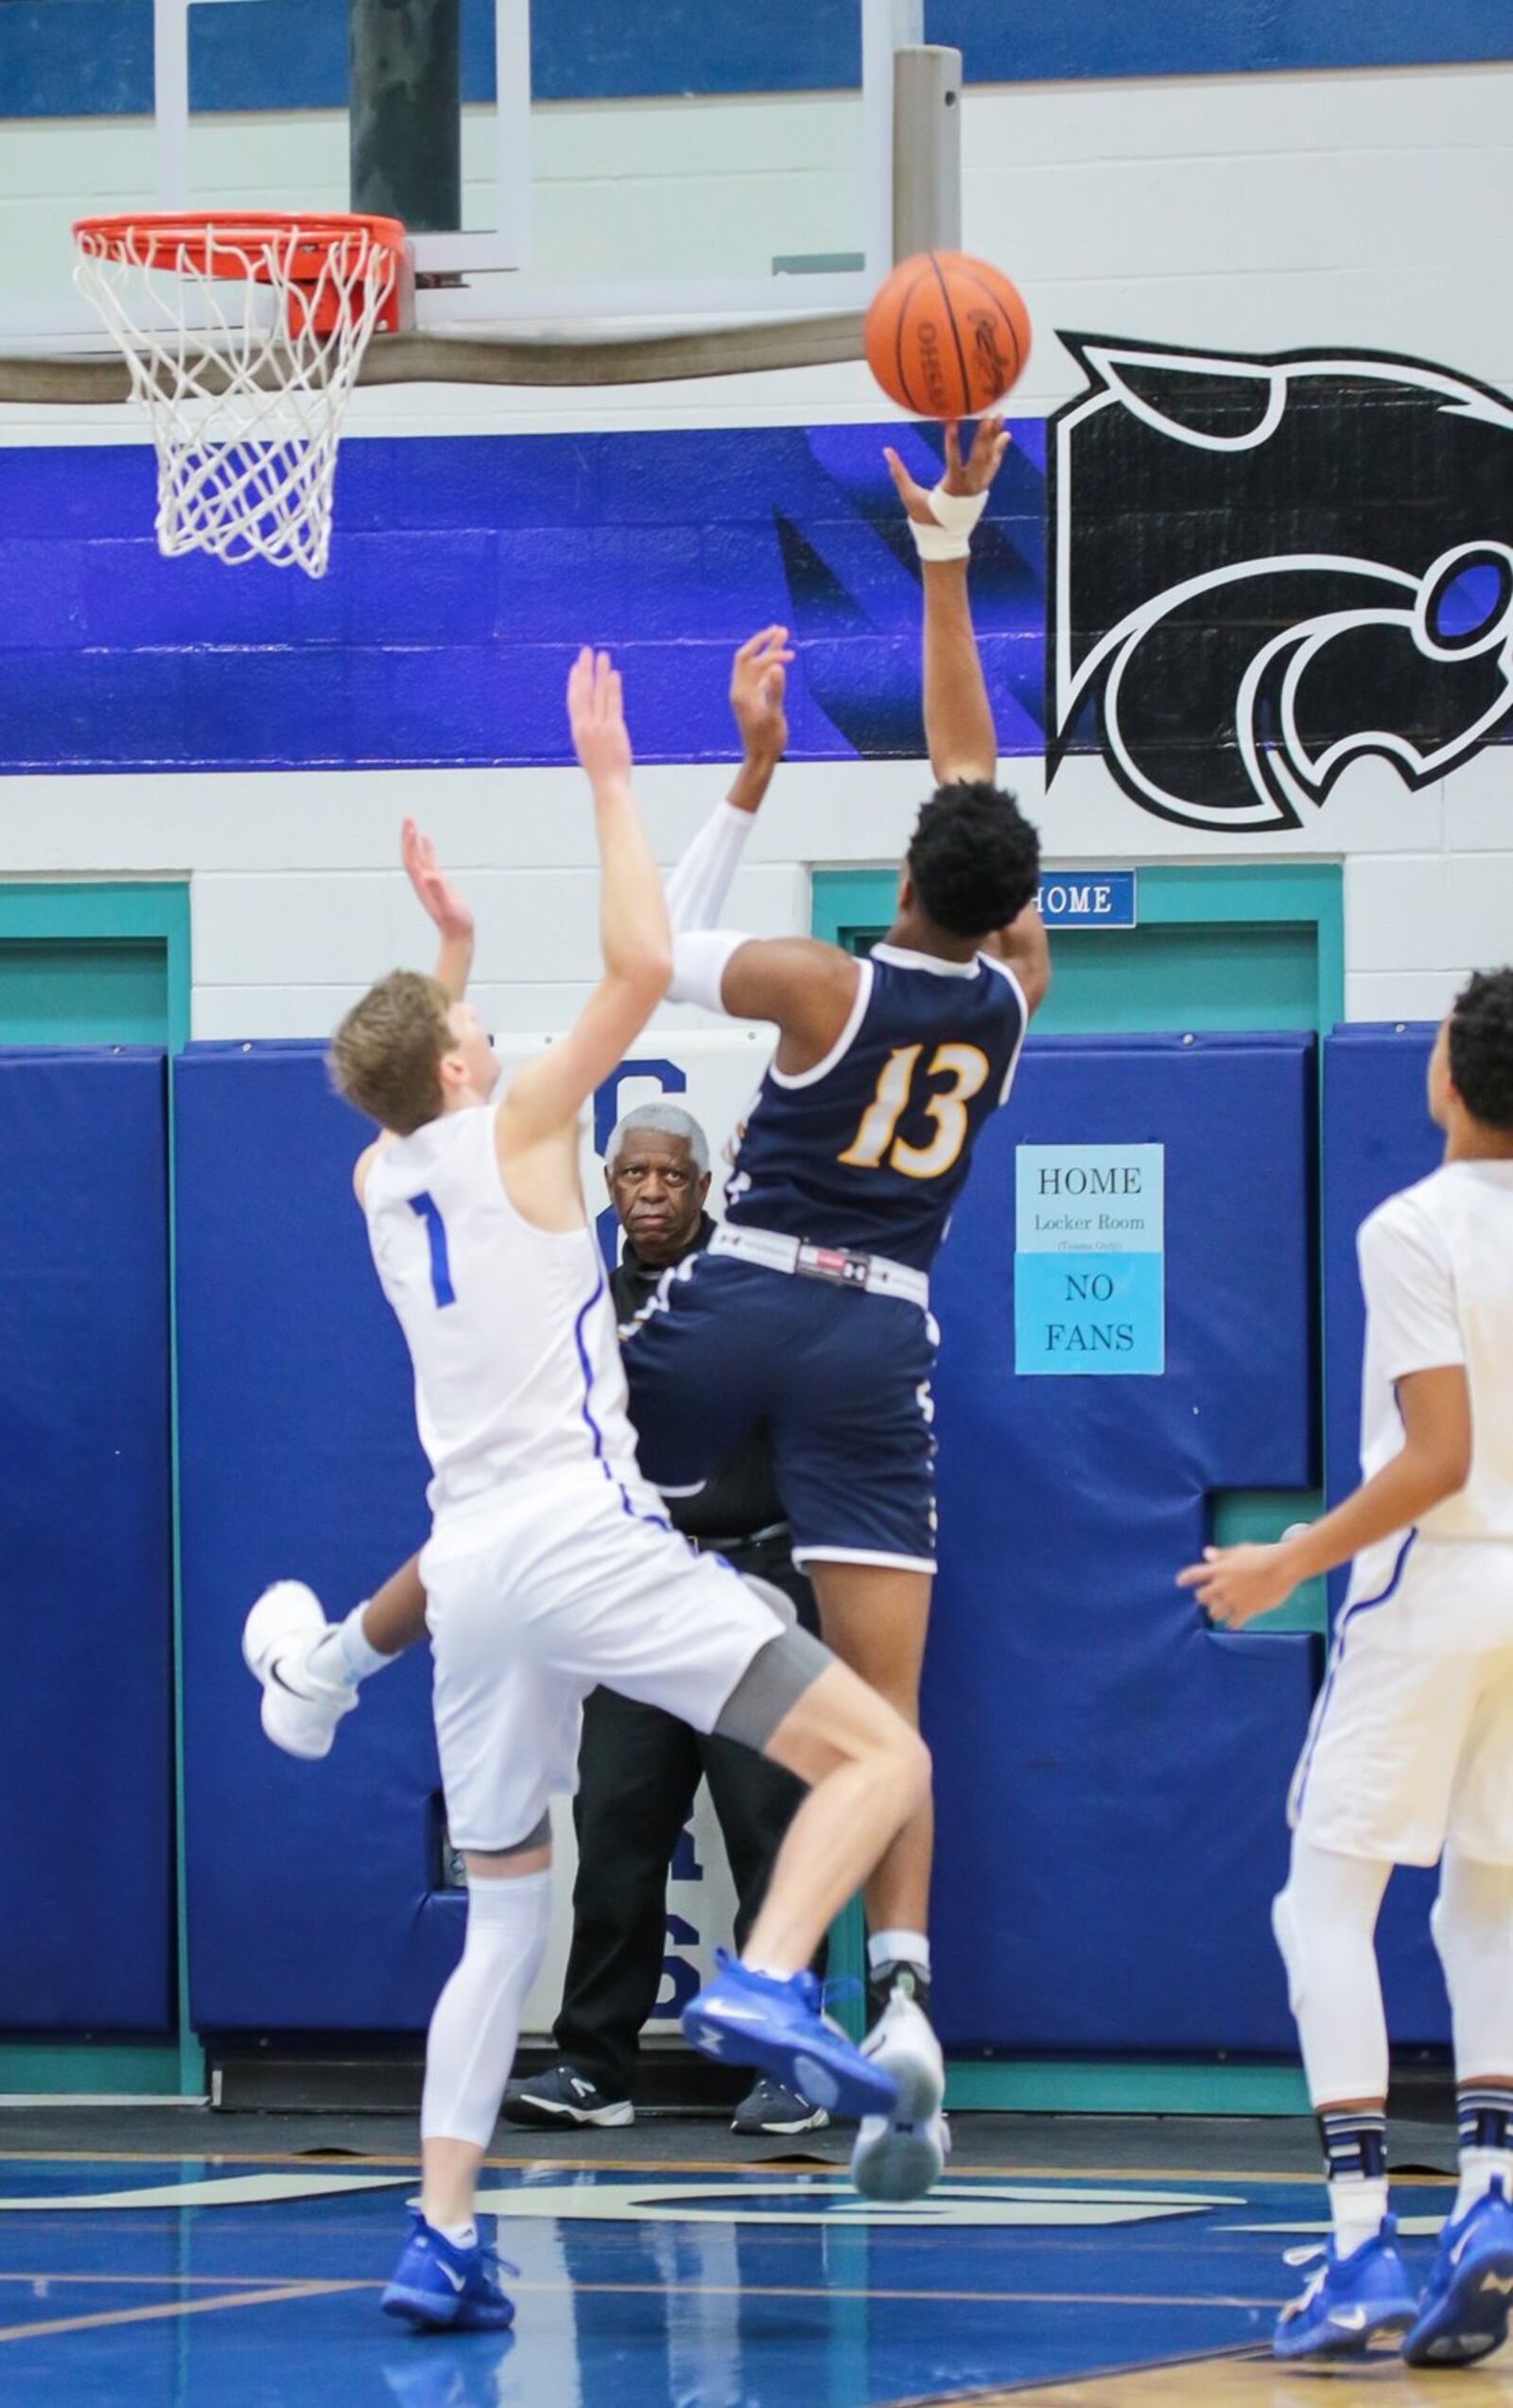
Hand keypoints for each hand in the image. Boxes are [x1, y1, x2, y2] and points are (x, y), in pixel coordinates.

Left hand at [401, 817, 473, 943]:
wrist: (457, 935)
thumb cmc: (455, 922)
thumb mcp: (448, 906)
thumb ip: (439, 891)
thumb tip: (429, 876)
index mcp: (422, 884)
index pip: (410, 859)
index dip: (409, 843)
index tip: (411, 827)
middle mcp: (422, 881)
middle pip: (410, 854)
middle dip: (407, 835)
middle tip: (408, 816)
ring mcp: (429, 881)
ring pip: (417, 856)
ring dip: (413, 839)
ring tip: (412, 822)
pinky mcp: (438, 883)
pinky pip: (429, 862)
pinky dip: (426, 849)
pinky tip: (426, 839)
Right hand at [568, 646, 632, 789]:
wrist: (608, 785)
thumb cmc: (601, 772)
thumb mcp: (589, 750)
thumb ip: (590, 734)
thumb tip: (591, 723)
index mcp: (577, 730)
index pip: (574, 700)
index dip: (575, 682)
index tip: (576, 666)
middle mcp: (585, 725)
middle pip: (583, 692)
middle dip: (584, 670)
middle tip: (586, 651)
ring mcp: (599, 726)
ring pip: (598, 694)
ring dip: (599, 673)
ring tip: (602, 656)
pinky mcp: (613, 729)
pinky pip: (612, 704)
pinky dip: (612, 689)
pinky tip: (613, 675)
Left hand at [728, 625, 792, 764]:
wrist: (760, 758)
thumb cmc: (768, 740)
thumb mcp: (774, 716)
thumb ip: (775, 691)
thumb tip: (776, 667)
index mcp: (742, 692)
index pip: (754, 662)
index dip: (771, 654)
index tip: (791, 656)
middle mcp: (740, 690)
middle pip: (748, 657)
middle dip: (763, 642)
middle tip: (779, 628)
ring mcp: (745, 694)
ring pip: (755, 666)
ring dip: (767, 650)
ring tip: (782, 635)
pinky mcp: (752, 699)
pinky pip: (758, 675)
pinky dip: (768, 664)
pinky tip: (778, 660)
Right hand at [883, 416, 1009, 525]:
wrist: (946, 540)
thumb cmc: (925, 518)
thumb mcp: (909, 497)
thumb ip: (898, 473)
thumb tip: (886, 450)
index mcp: (951, 489)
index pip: (953, 461)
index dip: (952, 441)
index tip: (953, 421)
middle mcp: (969, 487)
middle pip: (978, 458)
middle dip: (983, 435)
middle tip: (987, 414)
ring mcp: (979, 487)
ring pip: (990, 459)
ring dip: (996, 438)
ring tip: (1001, 417)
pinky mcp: (983, 488)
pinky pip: (993, 466)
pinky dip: (998, 450)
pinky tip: (1004, 434)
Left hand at [1177, 1540, 1300, 1629]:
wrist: (1283, 1567)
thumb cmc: (1263, 1554)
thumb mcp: (1240, 1551)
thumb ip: (1222, 1555)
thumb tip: (1205, 1553)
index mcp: (1220, 1568)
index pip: (1194, 1574)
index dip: (1185, 1578)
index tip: (1179, 1582)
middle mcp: (1222, 1585)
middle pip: (1201, 1597)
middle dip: (1204, 1597)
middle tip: (1210, 1598)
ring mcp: (1233, 1599)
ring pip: (1214, 1613)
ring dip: (1216, 1612)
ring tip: (1222, 1611)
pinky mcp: (1246, 1610)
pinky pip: (1233, 1623)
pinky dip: (1233, 1625)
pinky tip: (1235, 1625)